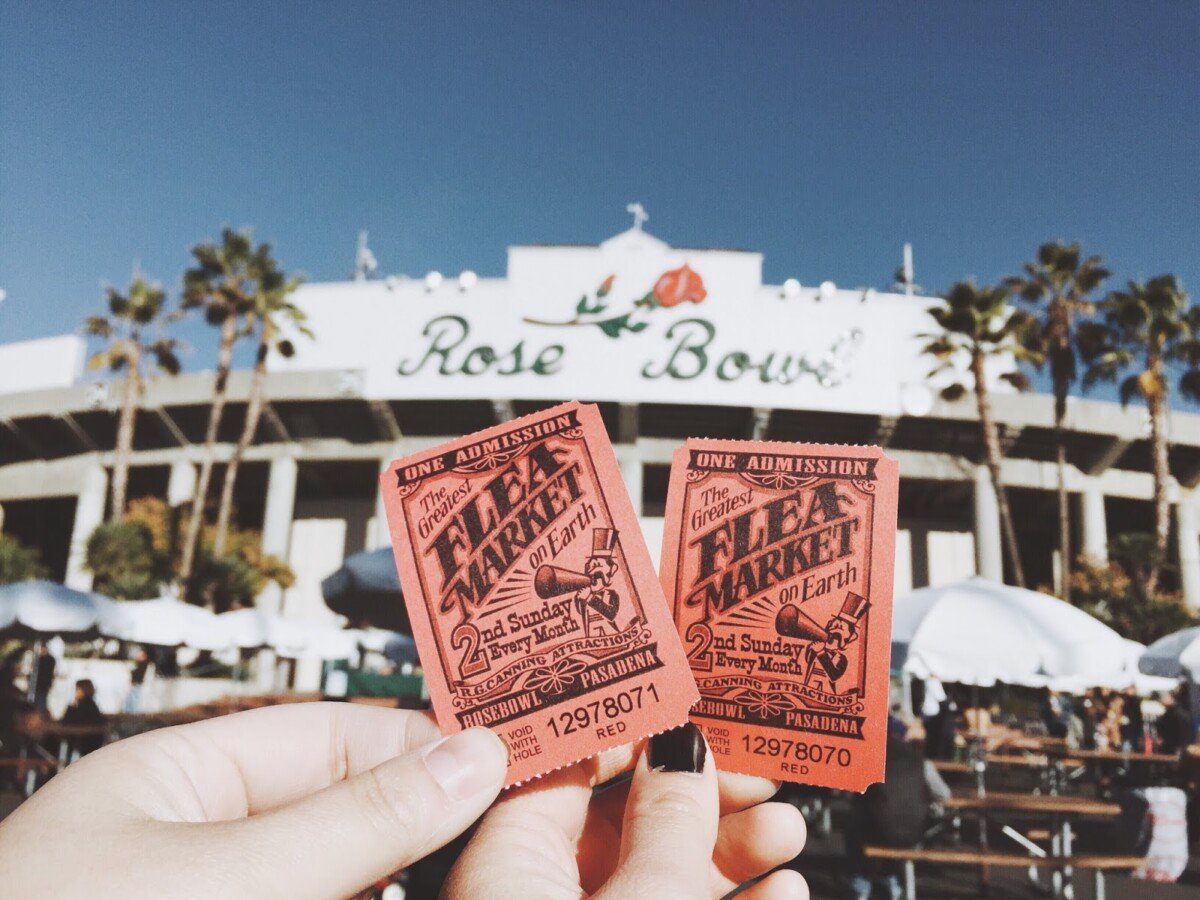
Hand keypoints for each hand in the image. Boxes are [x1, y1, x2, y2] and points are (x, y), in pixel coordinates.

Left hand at [0, 702, 507, 897]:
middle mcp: (203, 844)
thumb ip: (356, 821)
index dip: (432, 745)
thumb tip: (476, 758)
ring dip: (413, 879)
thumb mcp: (223, 881)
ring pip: (346, 878)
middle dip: (431, 828)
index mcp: (184, 779)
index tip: (518, 767)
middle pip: (349, 815)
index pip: (338, 735)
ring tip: (487, 881)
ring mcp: (219, 897)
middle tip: (518, 850)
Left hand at [446, 723, 807, 898]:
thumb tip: (683, 749)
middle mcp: (519, 898)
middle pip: (615, 822)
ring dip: (727, 849)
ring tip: (787, 829)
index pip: (557, 764)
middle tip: (759, 769)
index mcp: (496, 869)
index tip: (689, 701)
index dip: (629, 727)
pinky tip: (780, 890)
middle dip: (698, 795)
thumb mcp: (646, 897)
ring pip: (649, 876)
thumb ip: (664, 819)